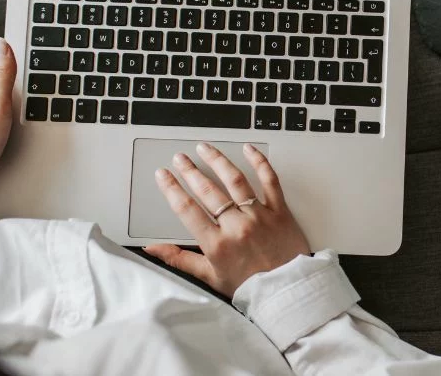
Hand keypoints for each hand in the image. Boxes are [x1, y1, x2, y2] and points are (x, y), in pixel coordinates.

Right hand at [144, 143, 310, 297]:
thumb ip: (180, 259)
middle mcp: (236, 226)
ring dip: (217, 161)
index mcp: (217, 244)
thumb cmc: (250, 287)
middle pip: (208, 190)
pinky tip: (248, 149)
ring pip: (235, 180)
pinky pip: (270, 180)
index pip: (187, 209)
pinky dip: (259, 162)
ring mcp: (259, 216)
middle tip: (180, 158)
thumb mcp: (210, 276)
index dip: (171, 189)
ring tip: (204, 148)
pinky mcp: (280, 211)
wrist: (288, 292)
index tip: (163, 175)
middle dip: (190, 170)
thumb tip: (152, 250)